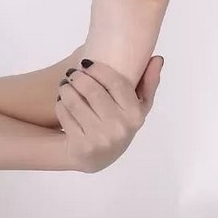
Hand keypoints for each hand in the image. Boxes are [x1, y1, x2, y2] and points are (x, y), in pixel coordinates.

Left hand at [58, 56, 162, 172]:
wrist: (96, 158)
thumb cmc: (118, 125)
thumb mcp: (136, 108)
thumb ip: (148, 84)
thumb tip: (157, 59)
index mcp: (135, 115)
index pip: (117, 83)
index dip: (99, 70)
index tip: (86, 62)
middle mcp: (119, 128)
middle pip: (93, 91)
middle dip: (78, 77)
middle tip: (72, 73)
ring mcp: (100, 138)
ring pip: (75, 102)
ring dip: (66, 89)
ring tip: (65, 84)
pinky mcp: (80, 145)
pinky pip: (65, 115)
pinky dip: (61, 104)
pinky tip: (62, 101)